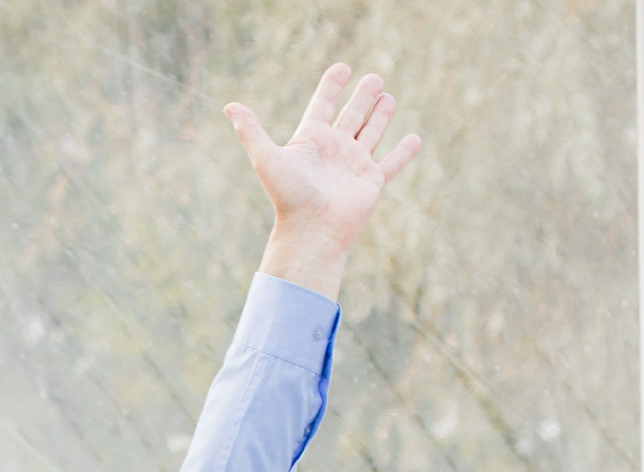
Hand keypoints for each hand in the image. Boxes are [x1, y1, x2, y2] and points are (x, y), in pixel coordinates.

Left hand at [227, 63, 423, 300]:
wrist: (311, 232)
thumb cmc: (288, 197)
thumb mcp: (266, 158)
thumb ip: (251, 131)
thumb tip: (229, 106)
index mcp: (311, 141)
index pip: (323, 105)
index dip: (331, 87)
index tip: (342, 68)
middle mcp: (334, 150)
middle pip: (351, 116)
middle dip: (362, 97)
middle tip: (374, 78)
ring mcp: (354, 165)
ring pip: (371, 133)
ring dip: (380, 116)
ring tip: (388, 97)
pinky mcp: (372, 181)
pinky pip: (392, 163)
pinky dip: (404, 152)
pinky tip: (414, 138)